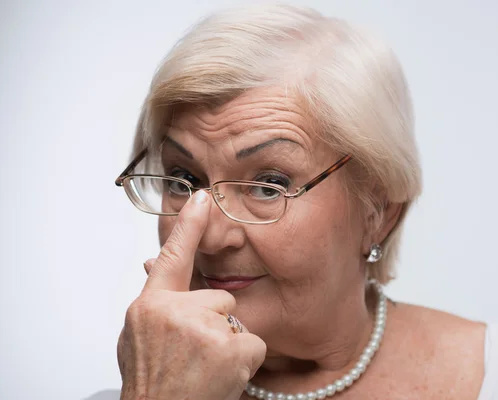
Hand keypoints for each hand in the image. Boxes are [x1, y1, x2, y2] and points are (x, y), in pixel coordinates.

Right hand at [118, 190, 265, 399]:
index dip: (189, 225)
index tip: (203, 197)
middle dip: (215, 324)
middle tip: (195, 351)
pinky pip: (253, 344)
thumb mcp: (139, 336)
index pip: (173, 256)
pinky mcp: (230, 348)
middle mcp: (175, 312)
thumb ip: (155, 302)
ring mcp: (204, 329)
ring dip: (228, 346)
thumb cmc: (151, 378)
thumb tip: (152, 262)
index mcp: (151, 306)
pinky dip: (243, 362)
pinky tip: (221, 376)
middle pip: (220, 299)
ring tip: (204, 367)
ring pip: (237, 323)